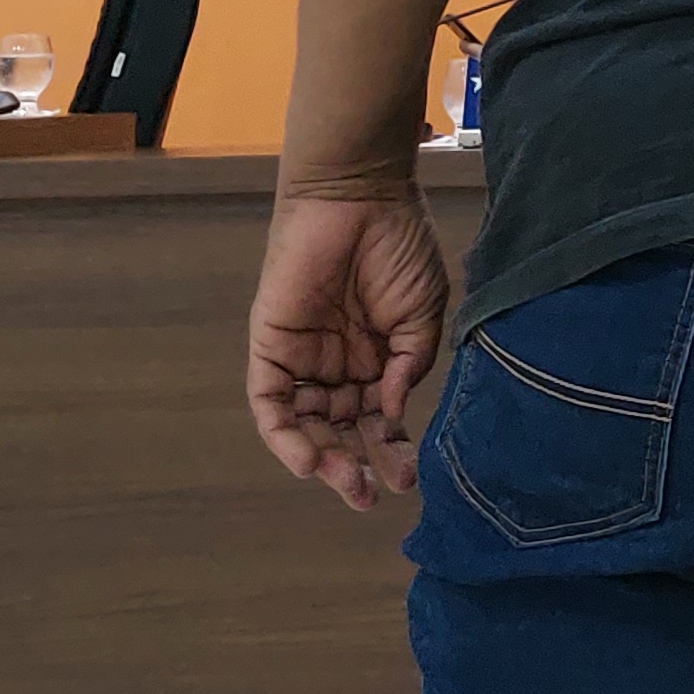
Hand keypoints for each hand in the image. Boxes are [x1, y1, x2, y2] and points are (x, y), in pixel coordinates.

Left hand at [248, 184, 455, 509]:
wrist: (360, 198)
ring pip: (305, 426)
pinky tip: (306, 460)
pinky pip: (271, 402)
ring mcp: (303, 359)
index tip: (407, 479)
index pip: (376, 421)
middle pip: (338, 431)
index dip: (388, 451)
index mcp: (375, 361)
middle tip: (369, 495)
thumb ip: (408, 366)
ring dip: (322, 460)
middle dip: (353, 467)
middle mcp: (337, 366)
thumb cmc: (398, 248)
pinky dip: (284, 434)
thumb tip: (391, 413)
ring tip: (347, 483)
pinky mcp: (271, 347)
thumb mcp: (422, 316)